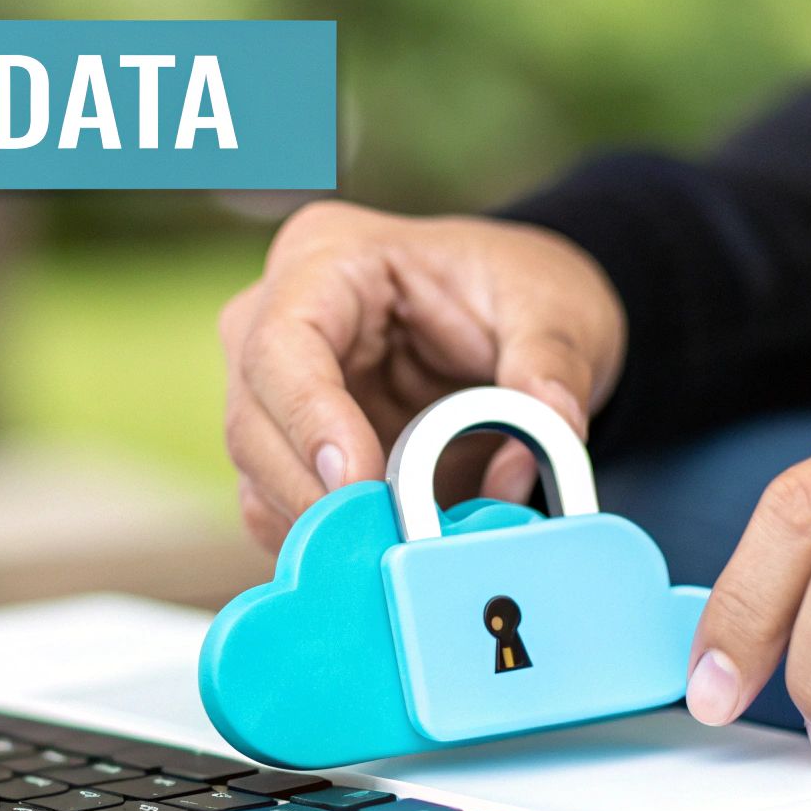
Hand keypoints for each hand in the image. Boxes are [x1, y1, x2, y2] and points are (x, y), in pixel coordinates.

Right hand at [220, 200, 624, 549]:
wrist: (521, 321)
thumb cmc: (519, 293)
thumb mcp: (558, 309)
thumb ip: (553, 366)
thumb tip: (552, 428)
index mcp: (330, 259)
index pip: (283, 341)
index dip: (309, 419)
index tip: (357, 481)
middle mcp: (278, 317)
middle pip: (252, 417)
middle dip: (312, 490)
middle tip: (386, 539)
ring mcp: (275, 388)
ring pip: (257, 473)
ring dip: (320, 525)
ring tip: (399, 550)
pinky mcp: (290, 449)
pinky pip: (279, 508)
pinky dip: (327, 540)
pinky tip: (382, 552)